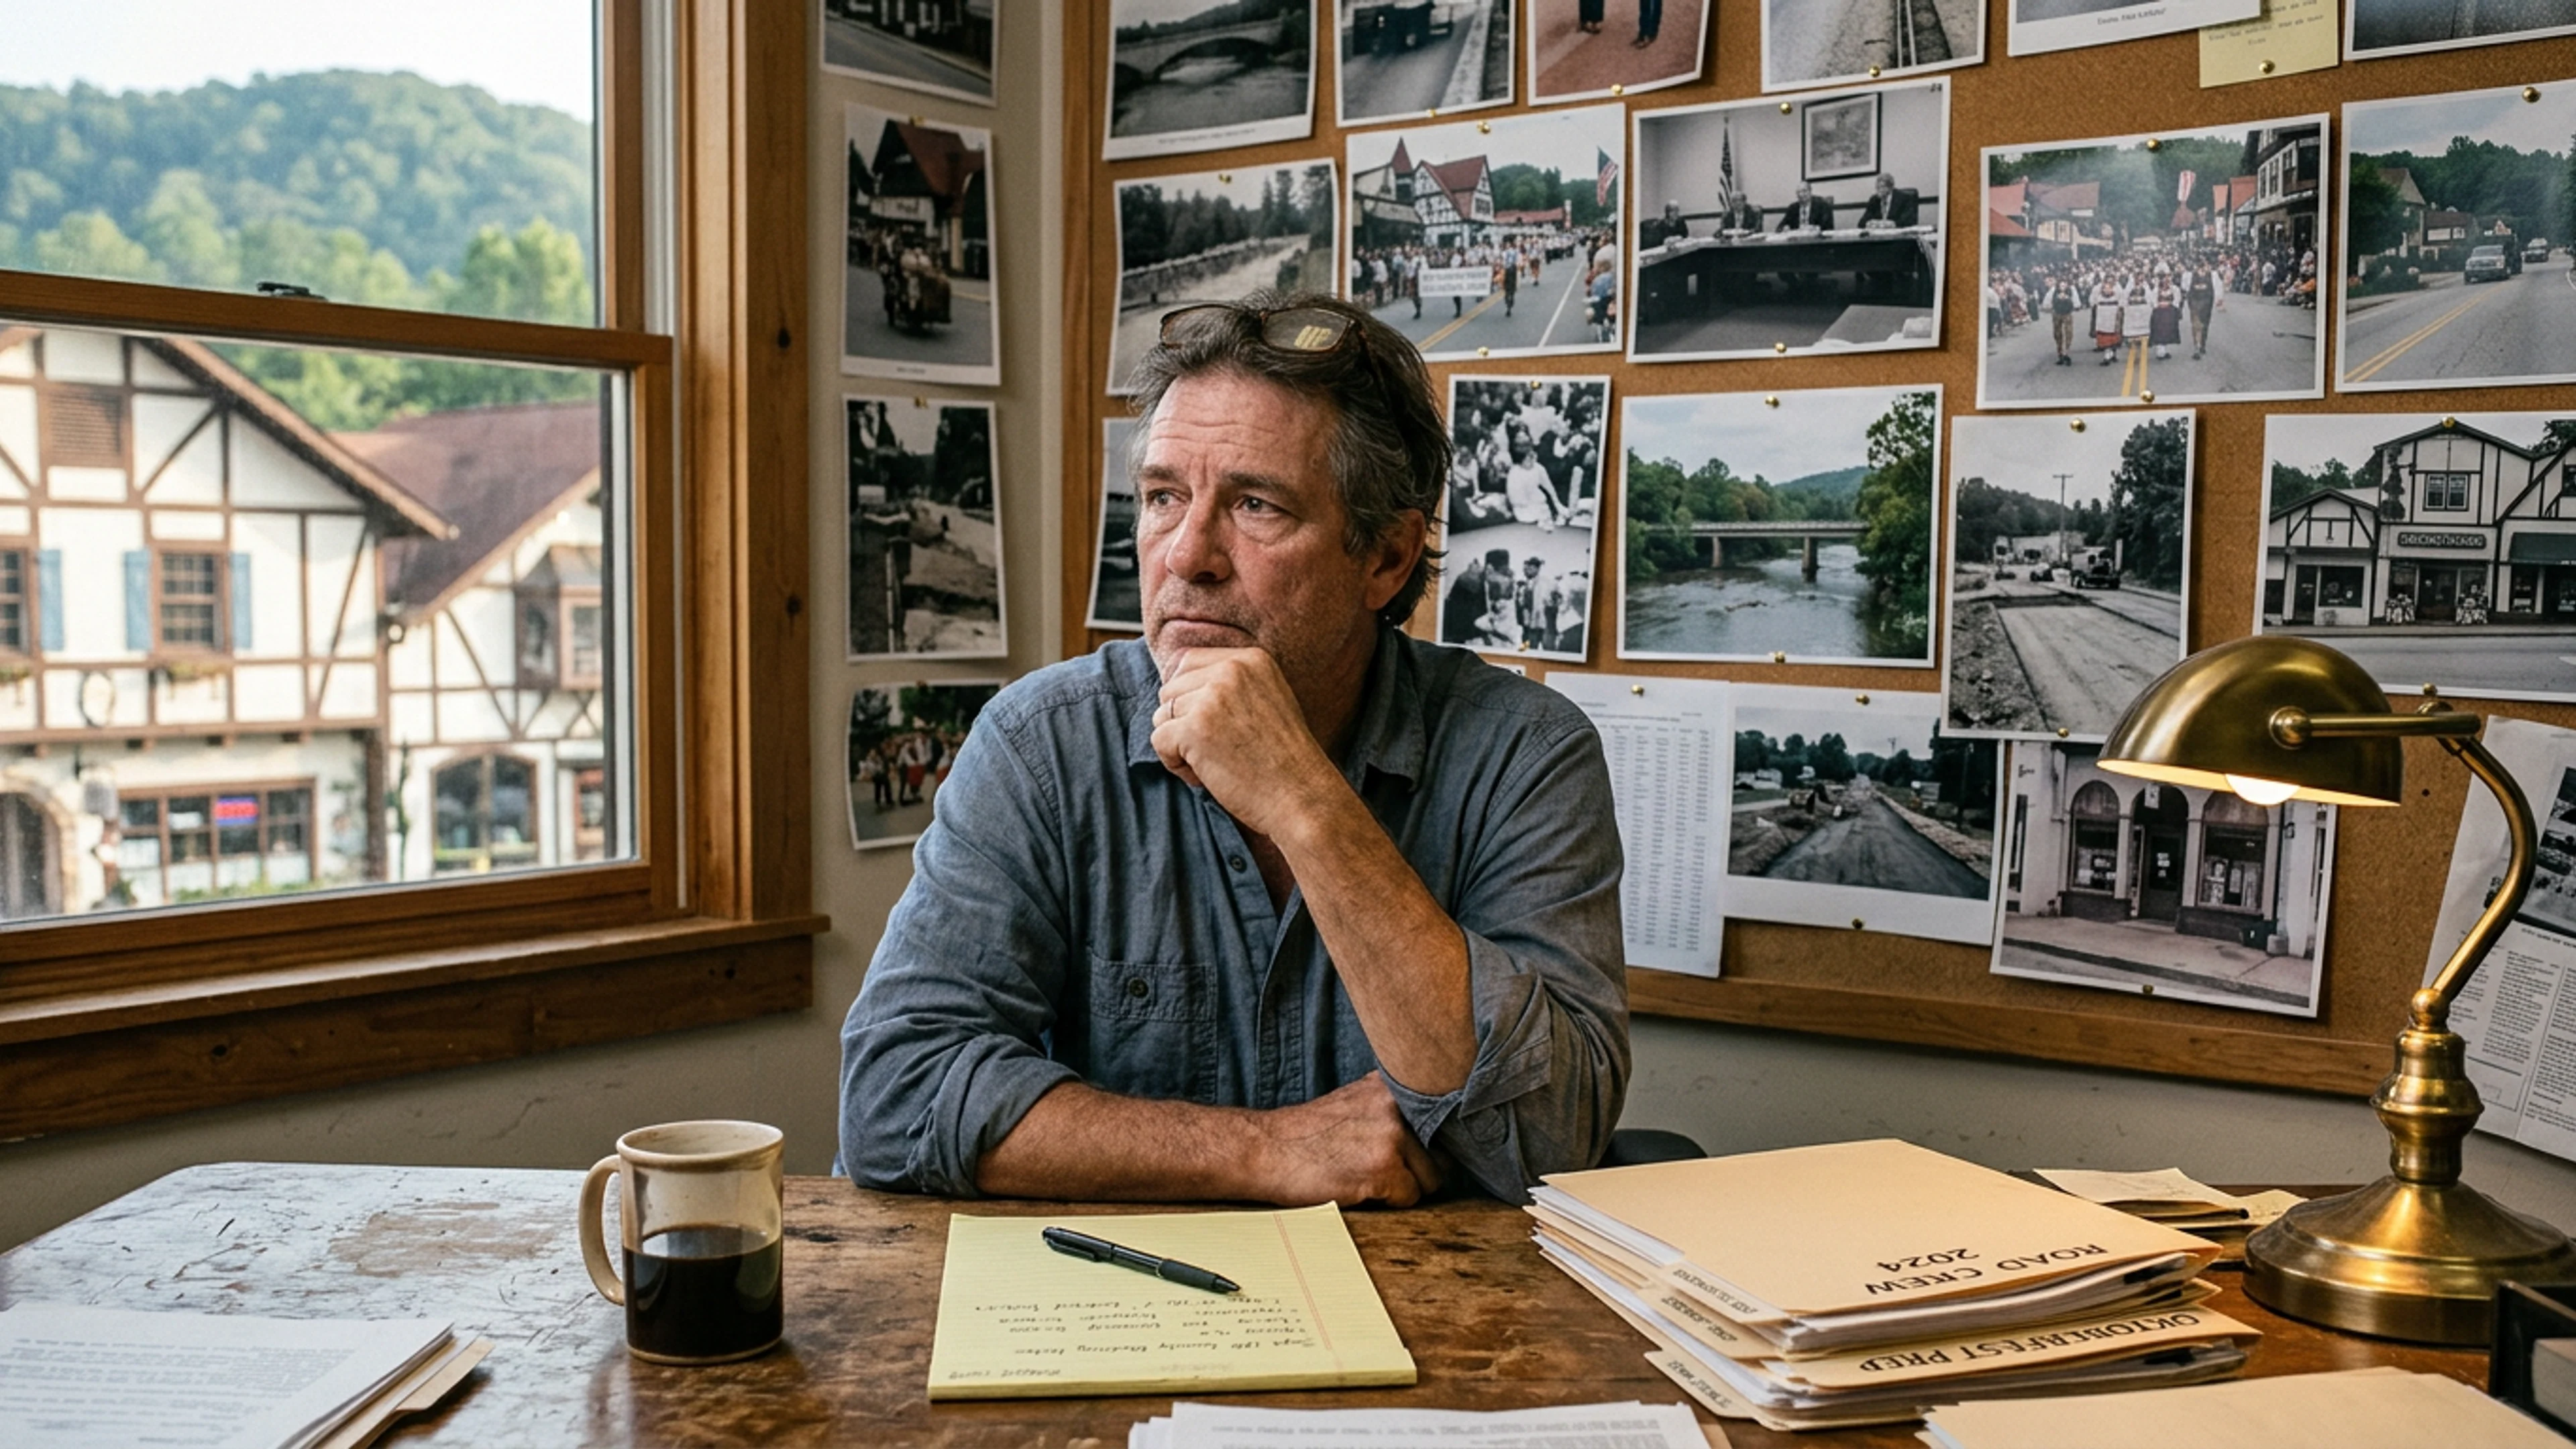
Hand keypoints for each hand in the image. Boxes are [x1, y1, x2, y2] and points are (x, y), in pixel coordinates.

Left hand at [1150, 648, 1341, 839]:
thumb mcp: (1267, 699)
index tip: (1210, 725)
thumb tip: (1173, 678)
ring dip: (1178, 744)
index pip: (1188, 661)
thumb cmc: (1283, 759)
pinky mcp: (1194, 729)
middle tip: (1215, 750)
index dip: (1188, 696)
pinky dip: (1174, 764)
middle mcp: (1231, 670)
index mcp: (1250, 659)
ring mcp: (1212, 698)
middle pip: (1171, 689)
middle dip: (1182, 722)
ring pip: (1162, 715)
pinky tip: (1204, 776)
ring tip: (1213, 763)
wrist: (1301, 798)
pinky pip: (1158, 739)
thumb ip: (1230, 683)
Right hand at [1253, 1073, 1442, 1207]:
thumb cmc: (1307, 1135)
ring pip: (1430, 1179)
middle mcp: (1397, 1104)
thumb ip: (1393, 1107)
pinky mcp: (1383, 1168)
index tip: (1424, 1152)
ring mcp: (1392, 1135)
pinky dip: (1388, 1203)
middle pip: (1441, 1153)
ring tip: (1365, 1177)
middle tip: (1379, 1169)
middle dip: (1418, 1169)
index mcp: (1392, 1084)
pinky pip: (1409, 1198)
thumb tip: (1440, 1129)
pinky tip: (1357, 1188)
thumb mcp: (1356, 1101)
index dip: (1436, 1142)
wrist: (1264, 1150)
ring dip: (1403, 1187)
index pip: (1444, 1118)